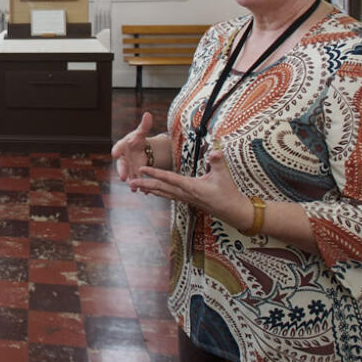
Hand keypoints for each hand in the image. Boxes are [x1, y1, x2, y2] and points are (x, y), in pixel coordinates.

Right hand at [111, 111, 154, 182]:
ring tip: (134, 188)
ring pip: (129, 175)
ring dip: (131, 182)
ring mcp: (128, 167)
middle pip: (121, 165)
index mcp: (122, 146)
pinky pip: (137, 180)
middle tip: (123, 177)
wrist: (140, 150)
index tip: (115, 154)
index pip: (117, 148)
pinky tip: (145, 191)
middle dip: (122, 171)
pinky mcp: (135, 174)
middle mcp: (123, 158)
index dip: (116, 151)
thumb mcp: (142, 133)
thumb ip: (144, 125)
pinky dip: (140, 186)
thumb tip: (148, 114)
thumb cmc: (137, 140)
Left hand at [129, 149, 249, 228]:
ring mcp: (185, 198)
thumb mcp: (224, 175)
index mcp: (191, 187)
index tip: (142, 169)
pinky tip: (151, 191)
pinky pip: (168, 196)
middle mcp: (185, 194)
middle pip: (161, 188)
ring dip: (149, 189)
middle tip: (130, 181)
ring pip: (163, 193)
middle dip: (145, 184)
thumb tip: (215, 151)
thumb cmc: (228, 192)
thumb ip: (218, 161)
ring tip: (135, 186)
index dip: (156, 173)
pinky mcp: (187, 200)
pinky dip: (158, 192)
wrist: (231, 211)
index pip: (170, 179)